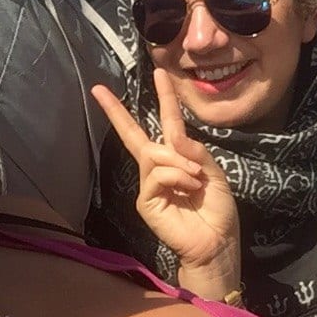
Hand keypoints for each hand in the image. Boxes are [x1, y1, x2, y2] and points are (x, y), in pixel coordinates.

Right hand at [91, 70, 241, 295]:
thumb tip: (175, 137)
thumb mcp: (215, 174)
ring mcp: (150, 184)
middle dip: (117, 112)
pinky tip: (189, 188)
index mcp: (179, 158)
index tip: (159, 73)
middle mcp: (159, 168)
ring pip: (154, 154)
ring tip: (197, 180)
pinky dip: (176, 176)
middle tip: (98, 90)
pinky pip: (156, 174)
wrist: (216, 243)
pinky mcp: (145, 200)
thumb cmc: (217, 212)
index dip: (164, 98)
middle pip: (135, 135)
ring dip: (180, 163)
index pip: (167, 123)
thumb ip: (197, 152)